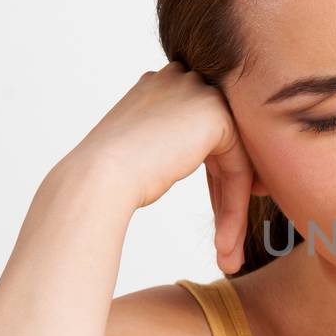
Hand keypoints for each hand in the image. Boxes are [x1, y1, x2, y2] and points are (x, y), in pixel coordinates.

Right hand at [66, 61, 257, 272]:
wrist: (96, 180)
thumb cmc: (106, 178)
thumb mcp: (142, 152)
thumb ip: (170, 145)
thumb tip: (189, 154)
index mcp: (160, 85)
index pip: (201, 135)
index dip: (216, 178)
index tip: (221, 214)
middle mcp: (182, 80)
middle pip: (222, 148)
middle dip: (228, 197)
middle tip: (227, 242)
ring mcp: (199, 92)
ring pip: (233, 160)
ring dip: (232, 211)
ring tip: (226, 255)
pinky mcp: (216, 114)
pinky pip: (239, 166)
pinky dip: (234, 206)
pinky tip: (225, 240)